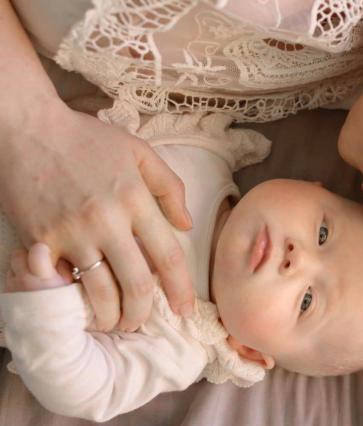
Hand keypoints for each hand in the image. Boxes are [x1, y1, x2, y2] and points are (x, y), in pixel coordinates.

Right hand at [0, 100, 194, 330]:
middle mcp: (107, 221)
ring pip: (99, 293)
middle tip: (142, 322)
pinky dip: (73, 299)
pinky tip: (81, 305)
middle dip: (143, 313)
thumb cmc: (86, 138)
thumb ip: (170, 187)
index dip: (180, 289)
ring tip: (115, 321)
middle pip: (136, 284)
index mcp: (136, 200)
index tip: (184, 310)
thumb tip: (186, 226)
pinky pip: (61, 283)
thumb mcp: (139, 152)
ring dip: (111, 316)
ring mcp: (72, 234)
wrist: (26, 128)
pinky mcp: (40, 241)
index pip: (168, 257)